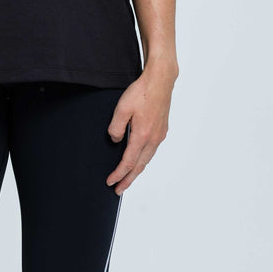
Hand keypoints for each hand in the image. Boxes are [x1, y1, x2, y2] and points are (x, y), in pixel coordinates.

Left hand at [106, 64, 175, 194]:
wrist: (160, 81)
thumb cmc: (141, 92)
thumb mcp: (122, 108)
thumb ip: (116, 127)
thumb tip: (115, 141)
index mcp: (142, 136)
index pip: (129, 162)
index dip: (119, 174)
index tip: (111, 182)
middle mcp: (153, 139)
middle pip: (140, 166)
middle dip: (128, 179)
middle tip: (118, 190)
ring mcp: (159, 135)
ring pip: (147, 159)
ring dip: (136, 170)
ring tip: (127, 178)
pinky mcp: (162, 130)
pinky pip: (151, 150)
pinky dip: (143, 159)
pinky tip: (138, 159)